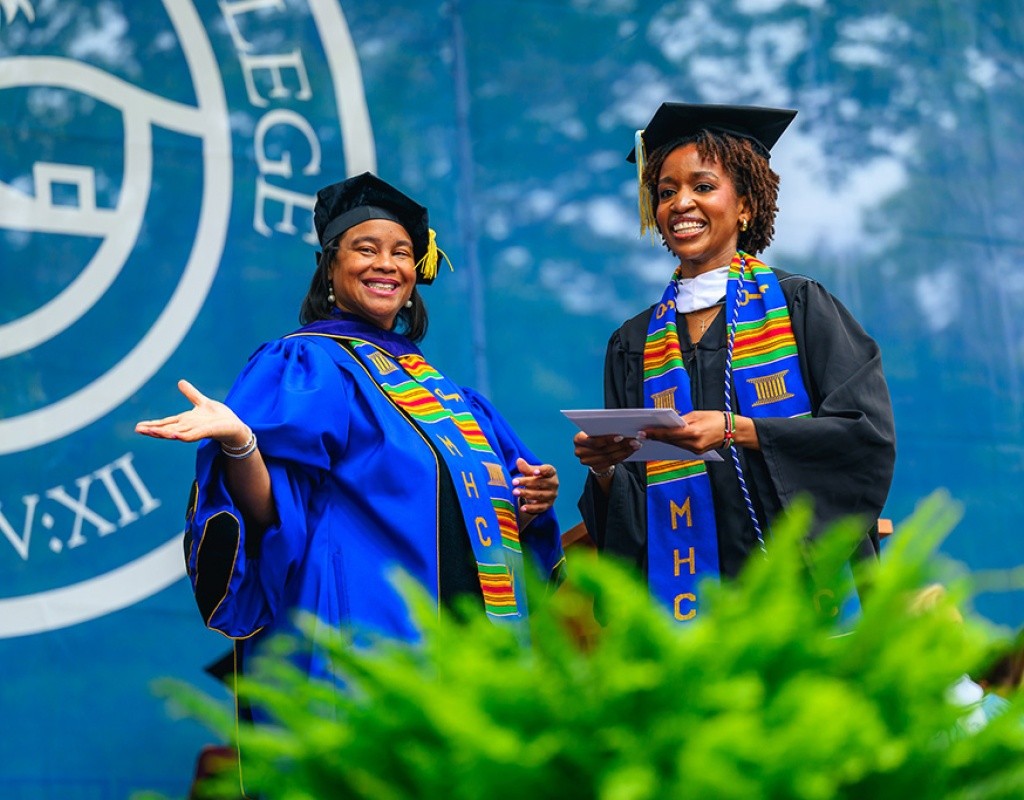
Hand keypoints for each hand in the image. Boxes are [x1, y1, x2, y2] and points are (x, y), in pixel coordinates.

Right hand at [135, 379, 249, 447]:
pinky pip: (191, 435)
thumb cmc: (219, 418)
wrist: (235, 426)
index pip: (165, 423)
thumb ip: (191, 394)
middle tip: (137, 430)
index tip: (138, 427)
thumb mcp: (202, 402)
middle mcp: (188, 427)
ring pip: (175, 433)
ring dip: (163, 433)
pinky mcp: (205, 432)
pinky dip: (181, 435)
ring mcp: (195, 431)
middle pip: (167, 429)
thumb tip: (180, 382)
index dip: (152, 424)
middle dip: (152, 430)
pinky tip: (173, 435)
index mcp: (185, 421)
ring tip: (149, 432)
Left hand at [512, 457, 557, 516]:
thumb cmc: (535, 478)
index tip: (534, 472)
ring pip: (540, 495)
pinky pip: (540, 507)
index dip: (542, 471)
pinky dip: (531, 508)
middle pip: (541, 483)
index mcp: (551, 473)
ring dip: (527, 494)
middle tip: (514, 482)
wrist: (540, 491)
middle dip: (526, 482)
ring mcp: (552, 495)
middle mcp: (554, 484)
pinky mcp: (548, 505)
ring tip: (515, 492)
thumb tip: (519, 461)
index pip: (548, 470)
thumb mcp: (530, 472)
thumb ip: (525, 468)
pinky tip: (522, 508)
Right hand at [573, 430, 639, 474]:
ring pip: (609, 457)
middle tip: (634, 440)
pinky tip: (631, 451)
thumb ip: (602, 428)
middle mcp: (580, 452)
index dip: (607, 440)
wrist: (592, 448)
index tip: (621, 436)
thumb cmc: (595, 434)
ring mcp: (587, 461)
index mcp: (578, 439)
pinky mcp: (595, 467)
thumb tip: (621, 426)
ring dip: (624, 451)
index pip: (593, 441)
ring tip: (636, 445)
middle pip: (603, 450)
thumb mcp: (595, 429)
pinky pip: (612, 463)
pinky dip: (623, 456)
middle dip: (620, 445)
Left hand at [642, 410, 727, 454]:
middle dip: (657, 437)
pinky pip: (681, 447)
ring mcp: (696, 450)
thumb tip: (668, 422)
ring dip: (664, 440)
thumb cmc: (716, 419)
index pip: (669, 434)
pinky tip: (666, 438)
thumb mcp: (697, 414)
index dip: (655, 433)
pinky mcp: (698, 453)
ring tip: (651, 435)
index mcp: (694, 432)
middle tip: (643, 433)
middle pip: (670, 441)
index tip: (644, 432)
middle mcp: (694, 443)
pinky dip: (674, 442)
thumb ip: (682, 420)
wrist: (732, 430)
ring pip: (675, 445)